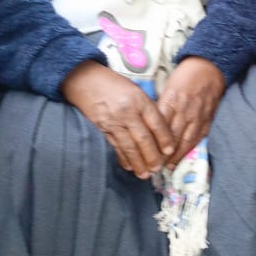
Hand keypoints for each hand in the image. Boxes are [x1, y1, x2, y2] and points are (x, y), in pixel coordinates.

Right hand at [62, 61, 173, 177]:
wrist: (86, 81)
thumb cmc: (114, 85)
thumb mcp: (136, 90)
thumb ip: (147, 108)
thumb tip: (160, 130)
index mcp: (140, 101)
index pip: (156, 123)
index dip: (165, 138)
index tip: (170, 151)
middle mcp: (128, 112)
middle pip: (144, 138)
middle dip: (152, 156)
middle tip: (158, 168)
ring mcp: (114, 122)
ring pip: (129, 146)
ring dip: (138, 162)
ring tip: (145, 174)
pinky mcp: (103, 129)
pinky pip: (116, 146)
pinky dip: (123, 158)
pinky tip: (129, 166)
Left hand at [158, 56, 225, 167]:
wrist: (210, 67)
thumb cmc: (185, 75)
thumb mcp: (168, 86)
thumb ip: (160, 105)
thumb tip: (148, 122)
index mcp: (171, 100)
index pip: (158, 126)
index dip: (151, 142)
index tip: (143, 152)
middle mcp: (184, 110)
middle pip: (171, 137)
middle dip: (161, 154)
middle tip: (152, 166)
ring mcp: (198, 116)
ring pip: (185, 141)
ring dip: (175, 156)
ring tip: (166, 166)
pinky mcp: (208, 119)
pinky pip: (198, 137)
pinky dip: (189, 149)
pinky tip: (182, 157)